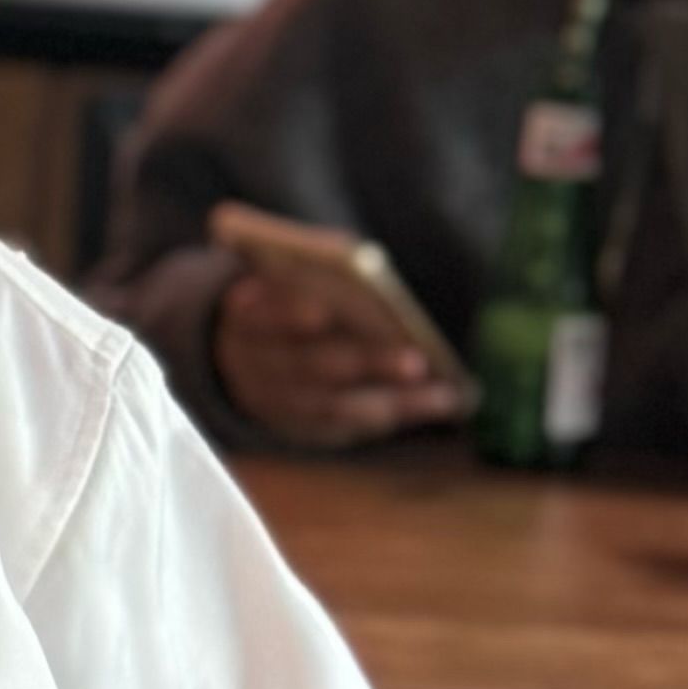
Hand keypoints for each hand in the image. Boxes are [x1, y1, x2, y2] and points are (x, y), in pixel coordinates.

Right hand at [210, 257, 465, 451]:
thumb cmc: (282, 294)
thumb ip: (308, 266)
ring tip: (444, 393)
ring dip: (392, 400)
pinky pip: (353, 426)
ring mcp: (279, 405)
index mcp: (243, 319)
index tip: (320, 313)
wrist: (245, 350)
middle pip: (310, 368)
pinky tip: (443, 402)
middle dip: (364, 364)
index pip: (262, 317)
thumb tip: (357, 261)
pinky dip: (398, 413)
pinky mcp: (306, 427)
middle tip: (415, 360)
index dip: (287, 315)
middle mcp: (255, 369)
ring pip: (335, 406)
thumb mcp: (282, 273)